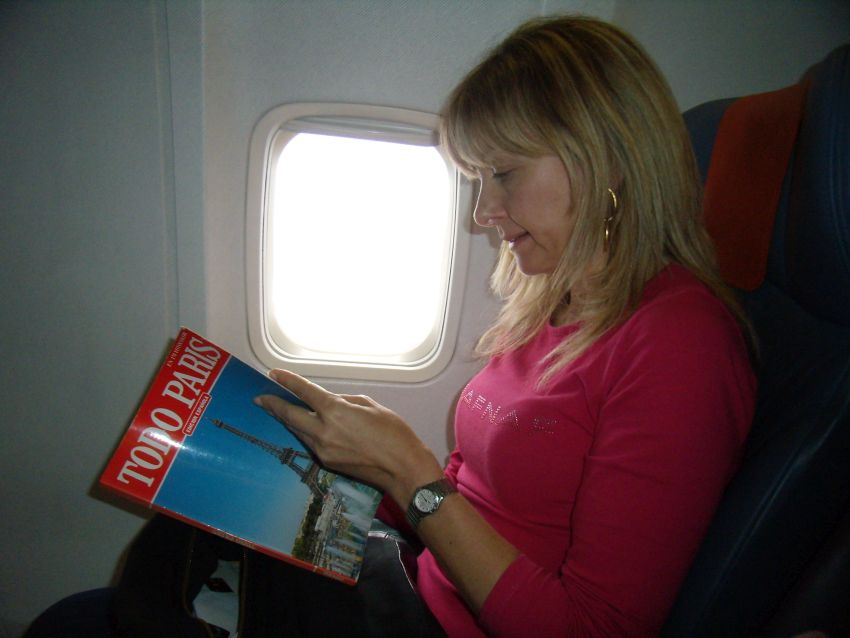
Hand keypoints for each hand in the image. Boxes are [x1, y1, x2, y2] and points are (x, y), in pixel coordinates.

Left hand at [254, 369, 441, 502]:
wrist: (402, 468)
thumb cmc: (393, 433)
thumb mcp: (370, 405)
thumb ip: (345, 402)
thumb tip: (331, 403)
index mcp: (335, 411)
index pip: (304, 392)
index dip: (287, 381)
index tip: (273, 373)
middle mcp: (323, 431)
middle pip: (289, 416)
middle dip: (273, 405)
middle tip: (260, 398)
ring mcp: (322, 450)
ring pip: (297, 431)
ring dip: (287, 420)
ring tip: (276, 410)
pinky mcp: (326, 463)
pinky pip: (310, 443)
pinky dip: (304, 432)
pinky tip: (303, 427)